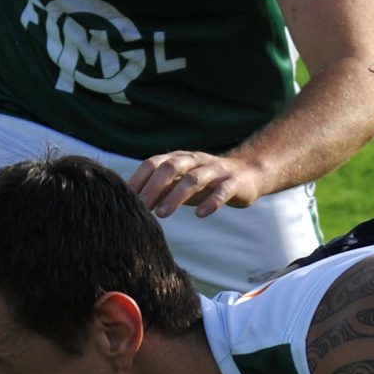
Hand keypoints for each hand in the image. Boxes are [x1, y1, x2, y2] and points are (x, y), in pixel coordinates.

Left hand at [128, 149, 266, 217]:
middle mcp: (195, 161)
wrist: (247, 174)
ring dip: (176, 196)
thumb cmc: (206, 183)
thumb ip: (159, 191)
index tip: (126, 198)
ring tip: (162, 214)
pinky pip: (221, 191)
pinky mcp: (233, 182)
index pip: (154, 163)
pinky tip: (200, 214)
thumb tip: (131, 203)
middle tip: (141, 207)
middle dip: (154, 186)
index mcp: (179, 159)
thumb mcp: (180, 184)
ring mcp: (215, 171)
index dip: (139, 179)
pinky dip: (211, 202)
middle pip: (171, 167)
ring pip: (194, 179)